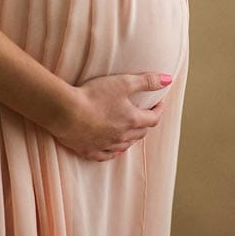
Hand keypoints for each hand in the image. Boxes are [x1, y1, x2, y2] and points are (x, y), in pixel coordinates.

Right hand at [49, 71, 169, 160]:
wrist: (66, 112)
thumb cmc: (94, 95)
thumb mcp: (123, 82)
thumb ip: (147, 81)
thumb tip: (168, 79)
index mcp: (132, 120)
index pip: (153, 118)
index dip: (158, 110)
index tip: (159, 103)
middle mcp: (122, 136)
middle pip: (140, 133)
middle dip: (145, 123)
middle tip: (145, 115)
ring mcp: (106, 145)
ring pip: (126, 145)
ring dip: (132, 138)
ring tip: (131, 130)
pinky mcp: (90, 151)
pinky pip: (107, 155)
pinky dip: (114, 151)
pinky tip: (115, 150)